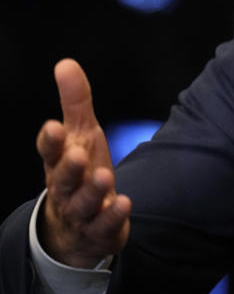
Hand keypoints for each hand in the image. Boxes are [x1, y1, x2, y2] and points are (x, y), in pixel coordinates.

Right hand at [35, 58, 130, 267]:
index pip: (49, 151)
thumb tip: (66, 63)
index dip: (50, 141)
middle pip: (61, 179)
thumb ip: (75, 102)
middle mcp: (66, 188)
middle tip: (78, 154)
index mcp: (59, 162)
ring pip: (83, 204)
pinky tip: (124, 203)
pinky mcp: (101, 230)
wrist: (80, 224)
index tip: (53, 126)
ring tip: (104, 176)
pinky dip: (113, 216)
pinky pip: (104, 225)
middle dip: (68, 168)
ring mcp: (83, 211)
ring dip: (93, 190)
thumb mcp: (80, 134)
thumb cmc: (80, 169)